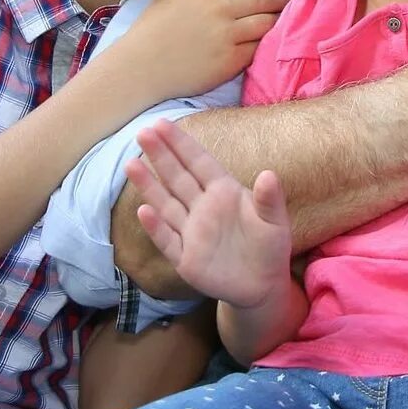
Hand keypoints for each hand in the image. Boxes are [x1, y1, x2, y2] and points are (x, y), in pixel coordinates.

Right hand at [123, 0, 298, 101]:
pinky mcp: (230, 60)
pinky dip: (270, 42)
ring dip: (283, 18)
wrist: (137, 71)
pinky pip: (258, 47)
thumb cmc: (147, 35)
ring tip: (295, 16)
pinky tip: (279, 40)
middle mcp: (218, 10)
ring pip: (267, 22)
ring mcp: (226, 36)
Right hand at [126, 119, 291, 308]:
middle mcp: (203, 208)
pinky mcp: (186, 259)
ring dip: (149, 186)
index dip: (181, 144)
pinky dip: (156, 227)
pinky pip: (168, 240)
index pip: (199, 163)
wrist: (263, 284)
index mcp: (225, 193)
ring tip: (131, 164)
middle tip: (142, 132)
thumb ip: (269, 199)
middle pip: (178, 178)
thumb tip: (269, 174)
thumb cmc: (270, 245)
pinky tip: (144, 210)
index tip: (162, 123)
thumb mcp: (276, 221)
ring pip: (166, 205)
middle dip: (161, 156)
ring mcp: (192, 233)